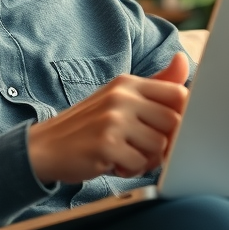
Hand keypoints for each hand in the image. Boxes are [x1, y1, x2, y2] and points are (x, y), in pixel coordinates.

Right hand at [27, 53, 189, 184]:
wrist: (45, 146)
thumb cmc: (89, 125)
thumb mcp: (120, 98)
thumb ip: (155, 84)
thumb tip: (182, 59)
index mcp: (128, 83)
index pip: (179, 94)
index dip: (181, 117)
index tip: (165, 130)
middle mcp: (121, 96)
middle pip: (173, 123)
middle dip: (163, 142)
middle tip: (140, 147)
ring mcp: (113, 119)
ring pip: (160, 146)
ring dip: (146, 159)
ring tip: (125, 154)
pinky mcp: (106, 144)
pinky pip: (140, 164)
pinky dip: (130, 170)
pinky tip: (114, 163)